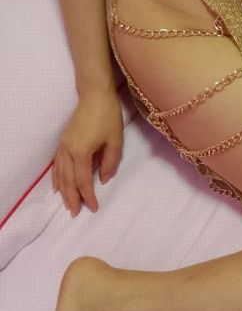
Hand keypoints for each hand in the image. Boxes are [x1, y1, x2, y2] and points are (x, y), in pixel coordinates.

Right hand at [52, 90, 123, 215]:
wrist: (94, 96)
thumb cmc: (108, 117)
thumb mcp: (115, 141)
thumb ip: (110, 162)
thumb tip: (103, 180)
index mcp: (81, 152)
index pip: (83, 181)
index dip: (88, 196)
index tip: (94, 208)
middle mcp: (68, 151)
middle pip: (68, 181)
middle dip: (72, 198)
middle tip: (76, 214)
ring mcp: (63, 146)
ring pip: (60, 174)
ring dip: (63, 191)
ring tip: (68, 205)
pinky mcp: (63, 142)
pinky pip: (56, 165)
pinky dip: (56, 178)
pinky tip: (57, 186)